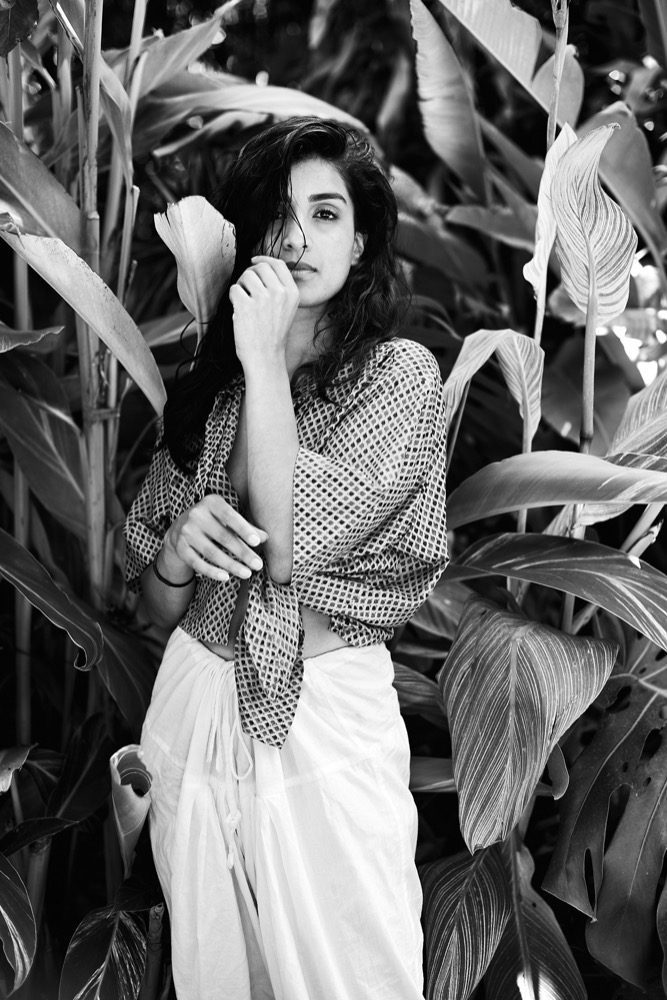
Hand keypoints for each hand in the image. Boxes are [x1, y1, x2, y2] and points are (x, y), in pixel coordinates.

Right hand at [160, 494, 267, 582]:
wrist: (179, 528)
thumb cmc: (213, 522)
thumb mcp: (227, 519)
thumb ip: (246, 527)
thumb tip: (265, 537)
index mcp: (211, 502)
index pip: (229, 516)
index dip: (243, 529)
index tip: (256, 542)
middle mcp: (196, 514)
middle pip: (223, 537)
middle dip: (243, 553)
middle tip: (258, 565)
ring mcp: (186, 531)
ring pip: (211, 552)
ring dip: (231, 565)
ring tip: (247, 573)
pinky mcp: (180, 547)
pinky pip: (198, 563)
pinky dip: (212, 571)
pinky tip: (226, 577)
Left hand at [228, 256, 299, 370]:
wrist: (266, 358)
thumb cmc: (273, 335)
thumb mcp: (287, 309)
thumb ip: (280, 288)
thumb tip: (261, 267)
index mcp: (292, 293)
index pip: (278, 264)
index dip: (264, 259)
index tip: (254, 261)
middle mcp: (280, 293)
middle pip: (260, 267)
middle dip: (250, 274)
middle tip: (246, 288)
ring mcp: (263, 298)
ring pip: (246, 276)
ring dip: (241, 285)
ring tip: (243, 301)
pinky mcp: (245, 305)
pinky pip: (234, 289)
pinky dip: (233, 298)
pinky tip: (239, 310)